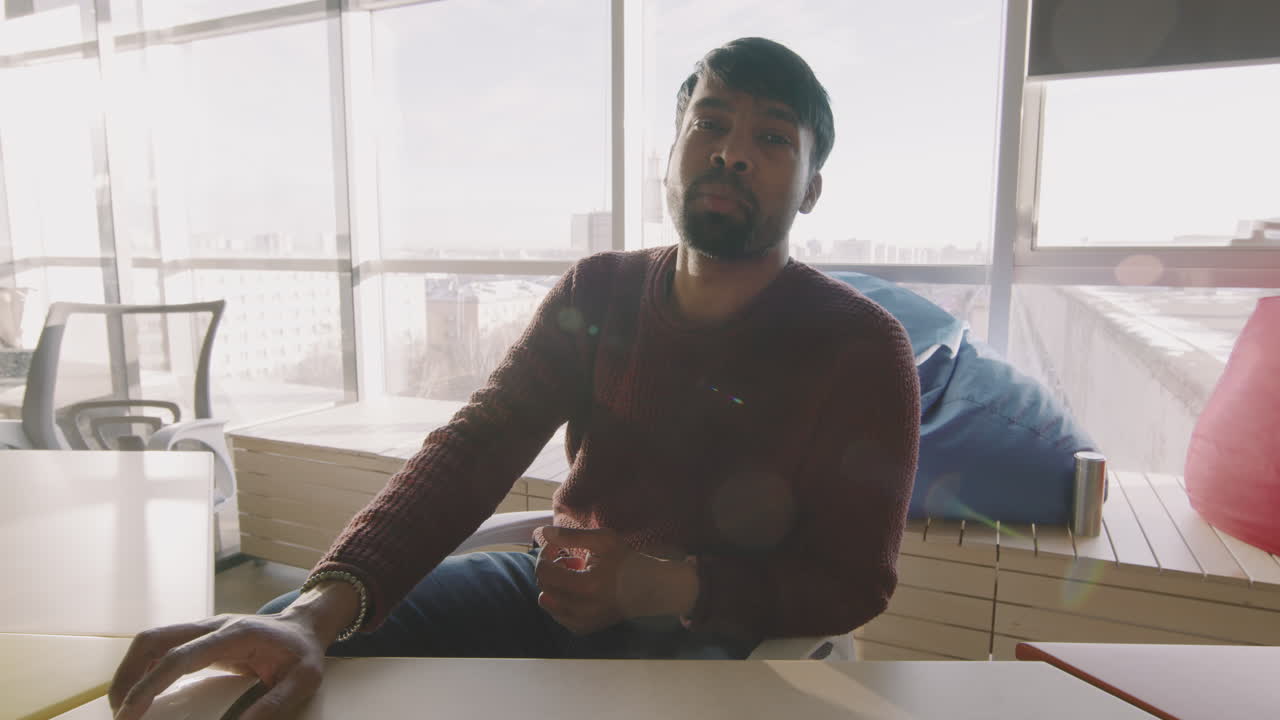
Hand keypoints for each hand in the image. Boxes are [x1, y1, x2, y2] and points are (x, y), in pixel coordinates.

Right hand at [109, 611, 328, 719]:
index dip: (149, 685)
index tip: (128, 714)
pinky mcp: (199, 636)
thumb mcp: (303, 681)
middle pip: (153, 640)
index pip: (179, 657)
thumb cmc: (304, 653)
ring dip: (130, 672)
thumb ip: (273, 705)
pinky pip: (161, 647)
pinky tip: (141, 693)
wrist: (306, 625)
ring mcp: (203, 627)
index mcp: (234, 634)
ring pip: (152, 641)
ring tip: (124, 708)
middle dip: (127, 677)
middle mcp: (212, 625)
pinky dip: (144, 668)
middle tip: (120, 715)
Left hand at [534, 526, 698, 634]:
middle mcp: (582, 609)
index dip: (545, 555)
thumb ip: (571, 536)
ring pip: (547, 602)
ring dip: (553, 585)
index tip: (556, 547)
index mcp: (587, 586)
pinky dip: (560, 601)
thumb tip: (544, 533)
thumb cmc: (626, 561)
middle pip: (544, 586)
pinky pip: (557, 615)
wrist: (648, 589)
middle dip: (549, 568)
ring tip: (573, 575)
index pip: (544, 572)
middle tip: (567, 558)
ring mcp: (582, 622)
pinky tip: (576, 590)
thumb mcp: (603, 540)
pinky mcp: (583, 628)